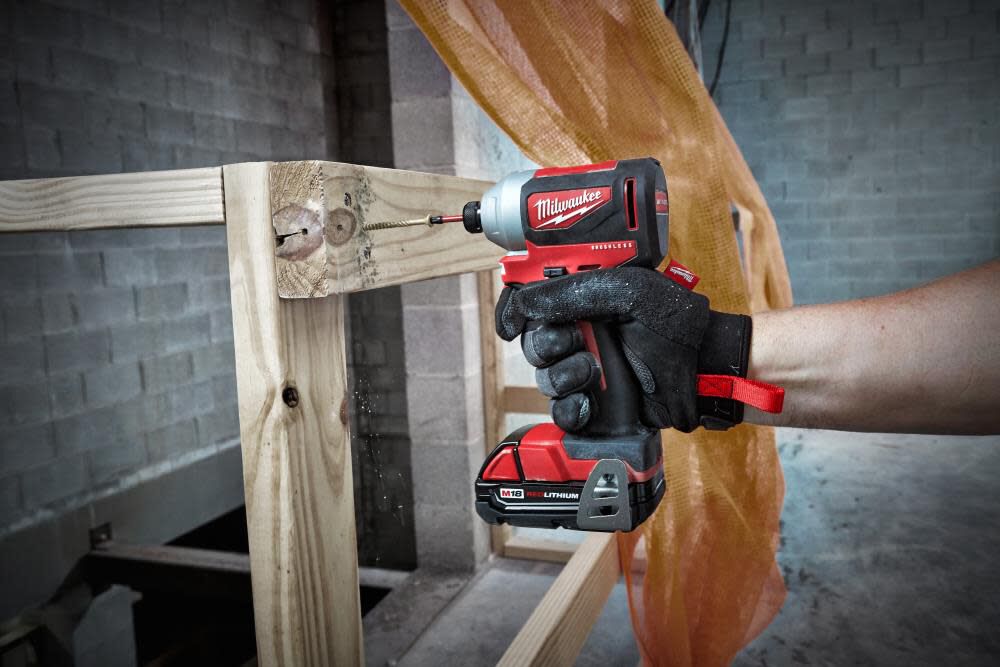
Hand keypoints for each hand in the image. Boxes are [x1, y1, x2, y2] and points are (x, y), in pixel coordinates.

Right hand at [496, 267, 719, 432]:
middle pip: (532, 342)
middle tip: (576, 341)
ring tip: (593, 371)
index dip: (514, 311)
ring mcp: (585, 369)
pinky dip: (570, 409)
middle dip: (547, 345)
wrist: (704, 370)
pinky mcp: (594, 403)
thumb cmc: (676, 324)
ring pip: (544, 378)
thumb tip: (526, 299)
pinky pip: (560, 412)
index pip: (531, 301)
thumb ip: (574, 293)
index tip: (510, 324)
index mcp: (583, 299)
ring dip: (563, 376)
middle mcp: (580, 333)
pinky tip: (589, 403)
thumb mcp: (627, 292)